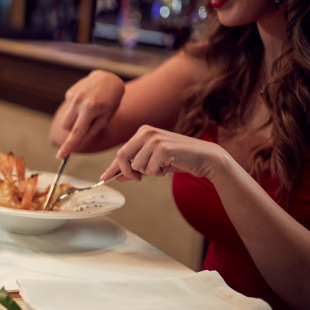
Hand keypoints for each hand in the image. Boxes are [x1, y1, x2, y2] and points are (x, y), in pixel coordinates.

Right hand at [50, 70, 124, 158]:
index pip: (77, 132)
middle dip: (74, 130)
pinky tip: (85, 102)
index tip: (60, 155)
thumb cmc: (111, 100)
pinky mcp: (69, 93)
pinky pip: (68, 109)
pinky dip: (75, 110)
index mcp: (90, 109)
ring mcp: (72, 96)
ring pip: (65, 119)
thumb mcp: (106, 118)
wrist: (108, 79)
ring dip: (73, 121)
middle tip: (87, 123)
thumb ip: (92, 131)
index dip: (69, 145)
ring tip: (87, 112)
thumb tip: (79, 142)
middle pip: (67, 127)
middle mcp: (78, 101)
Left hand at [99, 125, 231, 182]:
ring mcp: (154, 139)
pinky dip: (159, 173)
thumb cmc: (179, 158)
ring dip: (150, 172)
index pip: (122, 151)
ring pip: (137, 166)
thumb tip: (116, 176)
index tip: (103, 178)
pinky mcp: (163, 149)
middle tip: (138, 179)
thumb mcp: (154, 161)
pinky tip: (169, 165)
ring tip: (163, 166)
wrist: (205, 157)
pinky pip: (150, 170)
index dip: (112, 167)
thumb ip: (136, 166)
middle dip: (128, 172)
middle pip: (122, 157)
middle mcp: (146, 132)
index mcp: (142, 131)